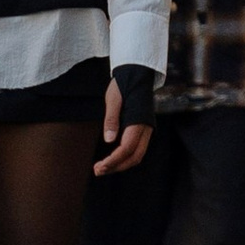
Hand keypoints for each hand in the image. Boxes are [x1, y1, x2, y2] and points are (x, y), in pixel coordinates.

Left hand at [95, 64, 156, 178]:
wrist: (137, 73)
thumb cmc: (123, 85)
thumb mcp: (113, 99)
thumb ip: (111, 119)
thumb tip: (109, 141)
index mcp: (138, 121)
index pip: (127, 148)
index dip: (113, 160)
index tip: (99, 166)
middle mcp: (146, 128)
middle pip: (134, 157)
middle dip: (117, 166)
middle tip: (98, 171)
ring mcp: (146, 130)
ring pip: (137, 155)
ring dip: (121, 164)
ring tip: (103, 168)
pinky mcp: (143, 129)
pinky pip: (137, 149)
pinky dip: (125, 157)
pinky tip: (113, 158)